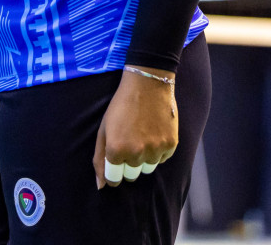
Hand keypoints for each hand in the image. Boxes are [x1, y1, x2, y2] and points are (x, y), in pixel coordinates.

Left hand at [92, 67, 177, 189]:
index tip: (115, 164)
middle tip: (129, 142)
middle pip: (131, 175)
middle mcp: (136, 154)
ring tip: (142, 136)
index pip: (113, 180)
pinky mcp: (171, 145)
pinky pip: (162, 159)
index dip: (113, 173)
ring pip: (147, 168)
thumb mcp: (104, 129)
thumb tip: (101, 186)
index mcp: (116, 150)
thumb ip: (99, 158)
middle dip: (128, 164)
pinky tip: (154, 132)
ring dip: (144, 159)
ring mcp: (155, 150)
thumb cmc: (121, 105)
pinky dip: (158, 150)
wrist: (148, 84)